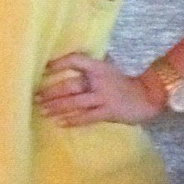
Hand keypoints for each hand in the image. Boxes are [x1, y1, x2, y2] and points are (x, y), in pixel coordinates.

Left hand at [36, 52, 162, 126]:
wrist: (148, 96)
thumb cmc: (122, 82)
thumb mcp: (106, 69)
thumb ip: (89, 66)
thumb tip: (65, 60)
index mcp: (99, 67)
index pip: (76, 60)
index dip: (59, 63)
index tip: (44, 68)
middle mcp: (100, 80)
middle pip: (71, 85)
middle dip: (51, 92)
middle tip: (35, 97)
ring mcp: (104, 97)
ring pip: (76, 102)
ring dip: (57, 107)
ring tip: (43, 110)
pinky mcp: (109, 112)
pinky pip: (87, 117)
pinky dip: (73, 120)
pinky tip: (60, 122)